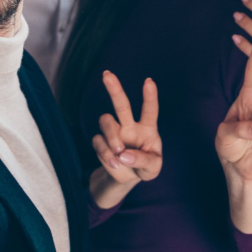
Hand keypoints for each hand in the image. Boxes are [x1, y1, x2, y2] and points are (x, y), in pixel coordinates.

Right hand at [91, 72, 162, 186]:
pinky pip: (98, 141)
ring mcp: (114, 133)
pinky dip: (105, 153)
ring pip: (106, 121)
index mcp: (147, 128)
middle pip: (121, 104)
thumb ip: (142, 160)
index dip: (150, 96)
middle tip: (107, 75)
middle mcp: (130, 126)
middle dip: (114, 89)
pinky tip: (114, 163)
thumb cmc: (146, 167)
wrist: (130, 177)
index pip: (150, 110)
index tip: (149, 81)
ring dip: (112, 137)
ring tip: (119, 154)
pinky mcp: (101, 142)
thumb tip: (123, 155)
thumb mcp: (153, 168)